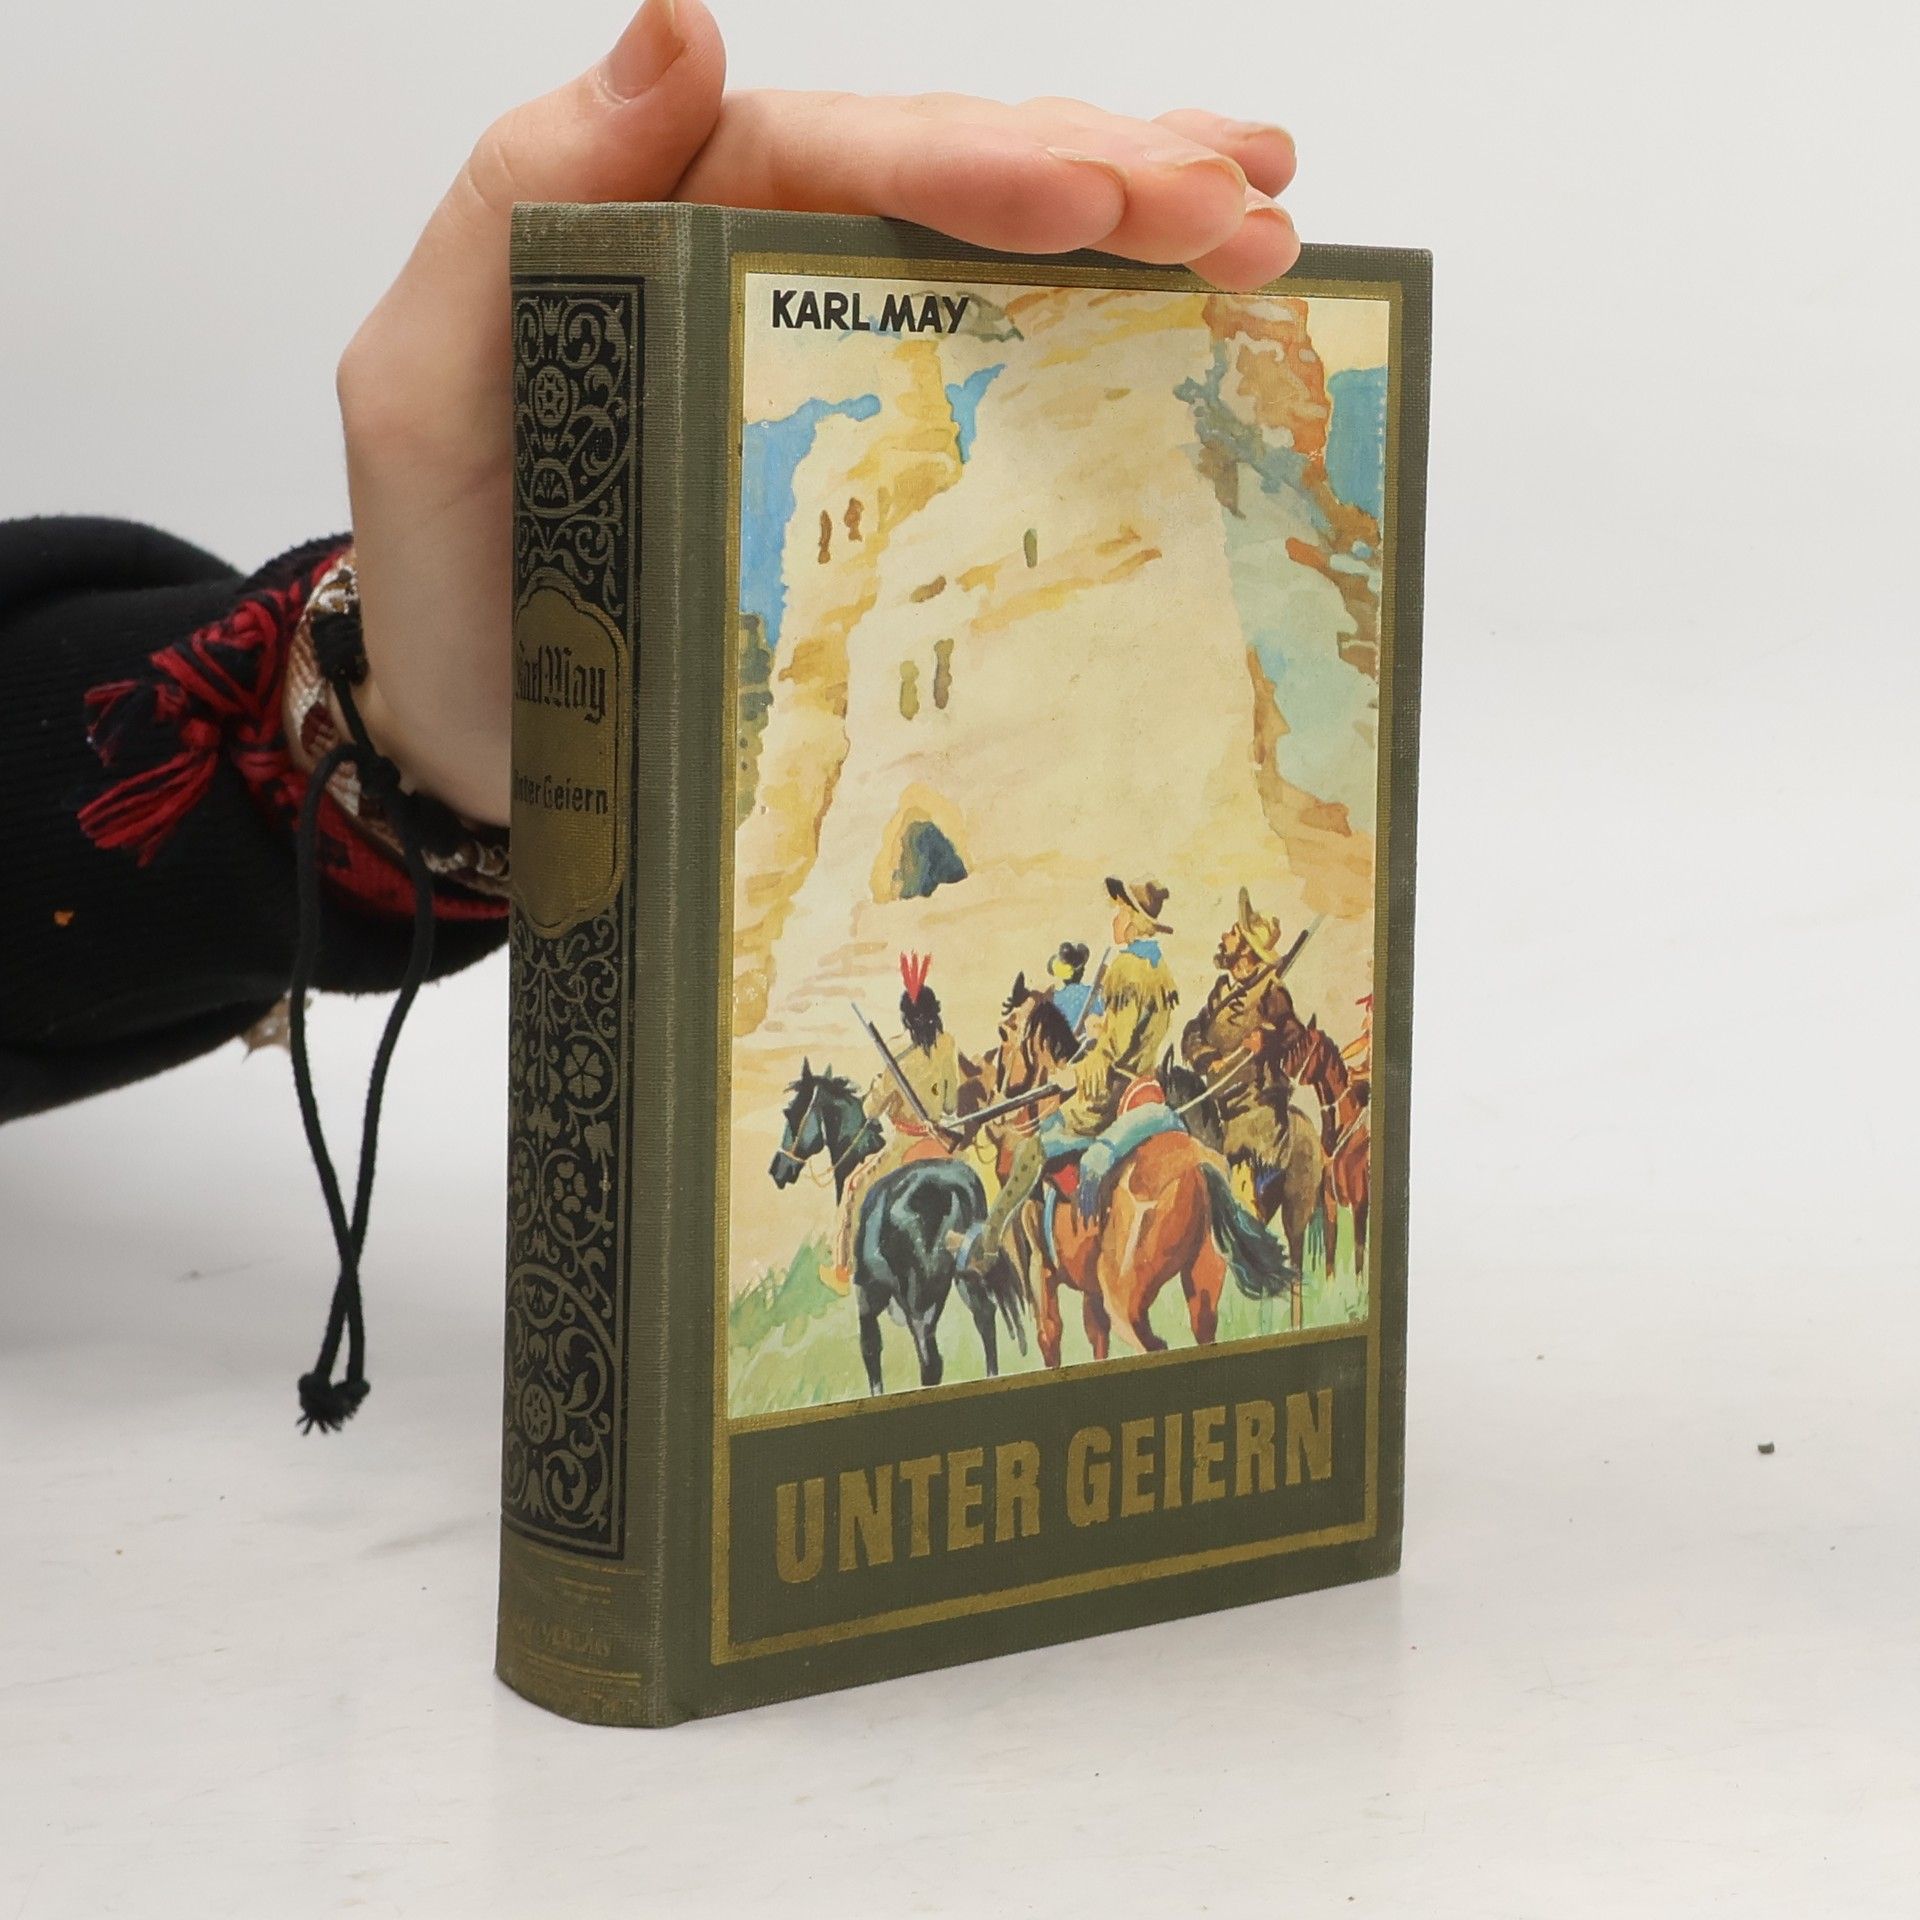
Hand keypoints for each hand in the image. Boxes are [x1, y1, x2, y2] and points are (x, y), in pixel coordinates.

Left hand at [338, 0, 1298, 822]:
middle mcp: (757, 258)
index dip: (979, 165)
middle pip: (947, 181)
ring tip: (1263, 214)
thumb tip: (684, 32)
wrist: (468, 723)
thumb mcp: (425, 380)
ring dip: (1135, 223)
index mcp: (666, 218)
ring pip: (993, 248)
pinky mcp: (867, 451)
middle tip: (1244, 205)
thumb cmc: (444, 566)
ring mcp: (822, 352)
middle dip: (1107, 177)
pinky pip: (991, 357)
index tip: (1106, 193)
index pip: (838, 154)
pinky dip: (1094, 316)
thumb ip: (522, 200)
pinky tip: (1191, 292)